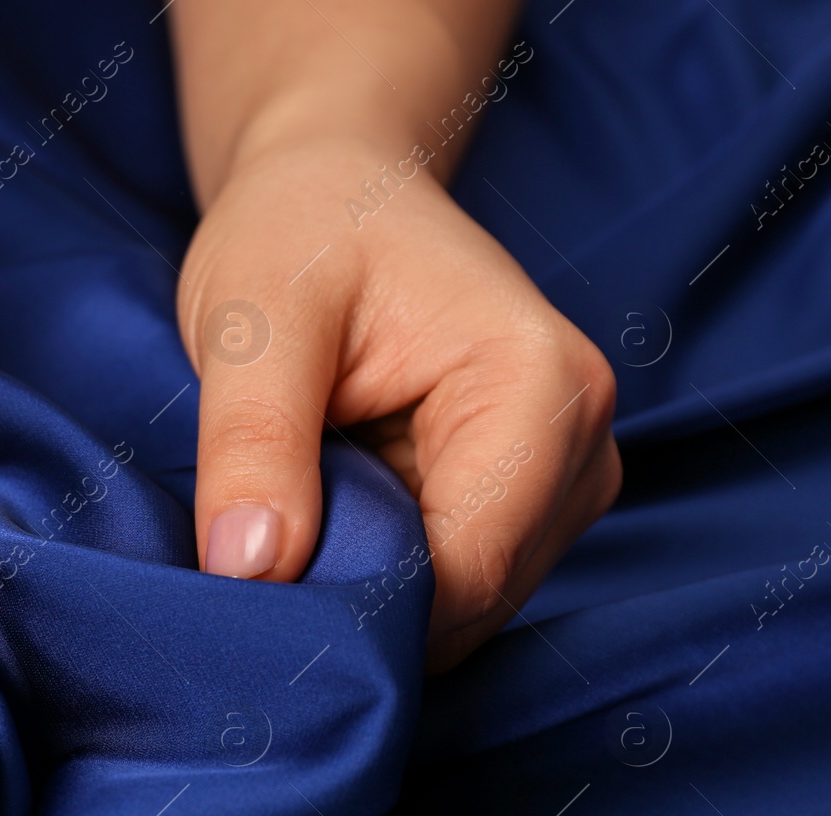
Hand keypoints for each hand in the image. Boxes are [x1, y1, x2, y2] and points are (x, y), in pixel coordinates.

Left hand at [179, 139, 619, 669]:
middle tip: (252, 561)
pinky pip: (449, 586)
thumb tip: (250, 573)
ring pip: (460, 609)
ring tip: (288, 522)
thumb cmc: (300, 229)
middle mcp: (580, 443)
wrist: (333, 190)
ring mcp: (560, 480)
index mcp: (541, 387)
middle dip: (359, 605)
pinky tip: (325, 523)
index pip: (465, 572)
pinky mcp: (522, 501)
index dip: (356, 610)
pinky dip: (379, 576)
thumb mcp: (253, 318)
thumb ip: (254, 443)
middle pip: (470, 602)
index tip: (252, 607)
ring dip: (366, 593)